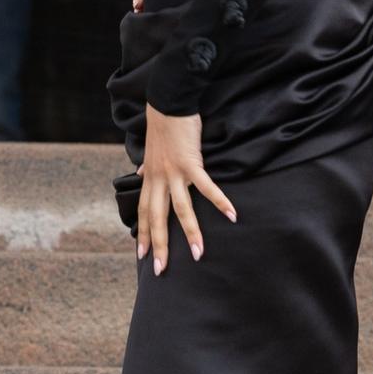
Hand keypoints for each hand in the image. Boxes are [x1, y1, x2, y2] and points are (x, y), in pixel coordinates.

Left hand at [136, 103, 236, 274]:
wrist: (168, 104)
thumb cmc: (163, 126)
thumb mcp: (150, 149)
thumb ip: (146, 166)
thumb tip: (140, 172)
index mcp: (149, 177)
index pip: (144, 212)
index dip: (142, 234)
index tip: (141, 254)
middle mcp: (158, 179)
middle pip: (158, 218)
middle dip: (159, 245)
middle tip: (161, 269)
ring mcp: (174, 172)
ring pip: (181, 209)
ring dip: (190, 232)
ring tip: (198, 253)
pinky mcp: (191, 163)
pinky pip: (206, 187)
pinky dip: (219, 201)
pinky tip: (231, 215)